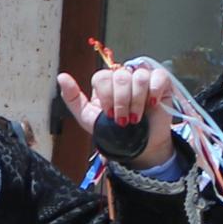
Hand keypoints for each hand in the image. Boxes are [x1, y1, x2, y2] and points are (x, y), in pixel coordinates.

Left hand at [55, 60, 178, 171]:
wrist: (138, 146)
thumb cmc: (113, 132)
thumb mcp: (88, 118)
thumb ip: (72, 99)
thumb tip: (61, 76)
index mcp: (106, 83)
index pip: (102, 77)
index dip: (106, 97)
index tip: (109, 115)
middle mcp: (123, 77)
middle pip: (120, 76)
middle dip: (121, 102)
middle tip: (123, 120)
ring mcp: (142, 78)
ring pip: (138, 77)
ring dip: (137, 101)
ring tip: (137, 117)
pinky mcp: (161, 83)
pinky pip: (158, 76)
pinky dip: (154, 91)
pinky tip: (152, 104)